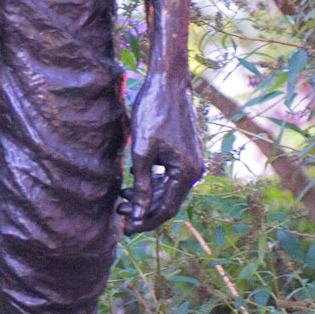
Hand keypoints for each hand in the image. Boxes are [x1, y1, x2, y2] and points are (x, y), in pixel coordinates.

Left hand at [117, 67, 202, 234]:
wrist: (169, 83)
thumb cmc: (153, 113)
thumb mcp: (142, 151)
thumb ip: (142, 185)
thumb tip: (138, 212)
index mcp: (186, 172)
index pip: (166, 209)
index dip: (145, 221)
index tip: (126, 230)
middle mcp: (194, 170)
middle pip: (168, 202)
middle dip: (144, 211)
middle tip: (120, 217)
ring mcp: (192, 162)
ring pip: (168, 190)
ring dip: (146, 198)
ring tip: (121, 201)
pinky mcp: (185, 154)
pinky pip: (170, 177)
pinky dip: (153, 183)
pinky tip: (133, 184)